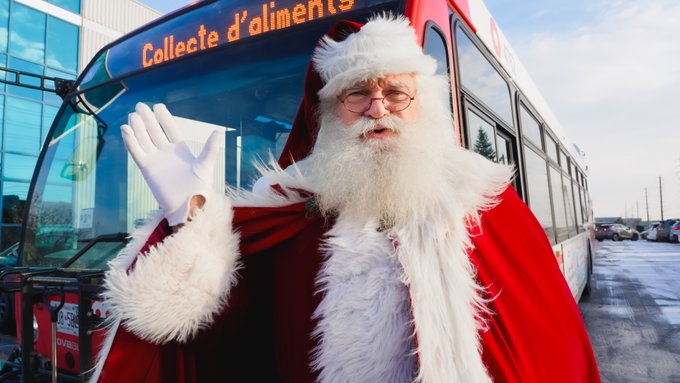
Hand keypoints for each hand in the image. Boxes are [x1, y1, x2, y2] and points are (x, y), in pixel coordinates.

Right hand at [121, 103, 224, 225]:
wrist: (187, 206)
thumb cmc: (199, 187)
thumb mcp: (206, 165)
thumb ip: (211, 148)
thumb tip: (219, 131)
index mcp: (181, 149)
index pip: (170, 129)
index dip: (164, 118)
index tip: (158, 106)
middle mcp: (166, 152)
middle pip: (154, 131)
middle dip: (148, 119)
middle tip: (140, 105)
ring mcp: (155, 160)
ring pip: (144, 140)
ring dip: (137, 128)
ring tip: (133, 115)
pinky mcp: (147, 169)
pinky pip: (136, 152)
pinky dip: (131, 141)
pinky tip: (126, 129)